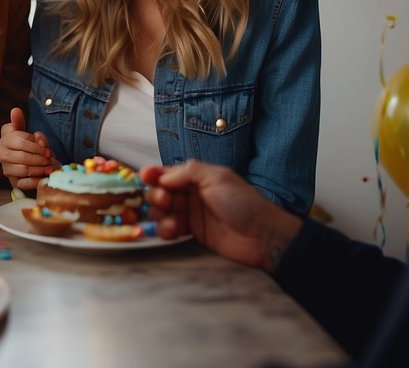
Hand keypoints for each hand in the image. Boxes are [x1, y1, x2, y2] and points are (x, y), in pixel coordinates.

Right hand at [0, 107, 57, 190]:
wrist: (39, 165)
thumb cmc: (37, 148)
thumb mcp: (37, 137)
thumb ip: (29, 126)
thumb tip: (15, 111)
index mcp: (6, 136)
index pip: (19, 140)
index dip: (35, 145)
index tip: (47, 148)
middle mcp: (2, 152)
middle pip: (22, 155)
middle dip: (39, 157)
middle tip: (50, 158)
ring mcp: (6, 168)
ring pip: (23, 169)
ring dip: (39, 169)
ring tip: (49, 167)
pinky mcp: (12, 181)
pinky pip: (23, 182)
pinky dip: (36, 180)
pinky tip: (45, 176)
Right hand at [141, 160, 302, 270]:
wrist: (263, 236)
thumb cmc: (243, 203)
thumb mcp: (217, 178)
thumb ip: (187, 172)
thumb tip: (162, 176)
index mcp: (196, 176)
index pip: (167, 172)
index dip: (153, 174)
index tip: (145, 177)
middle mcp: (191, 193)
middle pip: (160, 191)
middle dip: (156, 195)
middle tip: (165, 201)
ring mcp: (190, 214)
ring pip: (161, 211)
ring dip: (159, 214)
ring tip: (170, 221)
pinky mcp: (192, 233)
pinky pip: (169, 228)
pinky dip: (165, 228)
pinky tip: (172, 230)